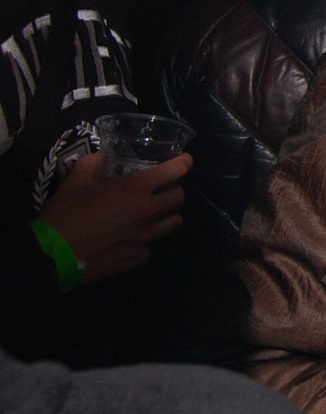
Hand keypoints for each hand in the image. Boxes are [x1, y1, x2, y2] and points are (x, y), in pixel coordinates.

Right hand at [40, 151, 192, 284]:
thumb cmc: (64, 214)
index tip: (185, 160)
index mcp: (134, 189)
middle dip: (174, 189)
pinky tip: (132, 236)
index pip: (174, 172)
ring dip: (167, 214)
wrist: (52, 255)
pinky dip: (146, 238)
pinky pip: (152, 244)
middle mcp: (147, 212)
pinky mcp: (138, 257)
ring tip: (152, 212)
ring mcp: (145, 238)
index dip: (184, 163)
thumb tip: (103, 156)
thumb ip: (94, 163)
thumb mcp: (76, 180)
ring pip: (174, 223)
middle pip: (179, 198)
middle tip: (162, 188)